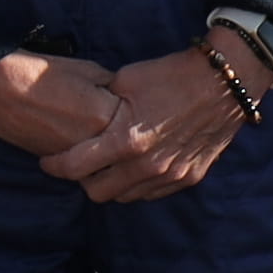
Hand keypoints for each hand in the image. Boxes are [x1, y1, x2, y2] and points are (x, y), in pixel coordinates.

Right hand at [0, 48, 135, 169]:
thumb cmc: (42, 72)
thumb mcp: (87, 69)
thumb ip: (112, 86)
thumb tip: (124, 96)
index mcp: (105, 114)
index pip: (134, 121)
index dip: (132, 111)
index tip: (133, 104)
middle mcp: (92, 141)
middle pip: (119, 145)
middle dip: (120, 134)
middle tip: (113, 120)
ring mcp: (73, 155)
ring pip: (100, 160)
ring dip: (102, 148)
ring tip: (93, 128)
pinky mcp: (54, 161)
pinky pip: (79, 162)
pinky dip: (81, 152)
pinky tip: (74, 134)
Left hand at [62, 49, 247, 205]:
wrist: (225, 82)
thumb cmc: (173, 75)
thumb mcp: (127, 79)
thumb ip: (101, 102)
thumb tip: (82, 110)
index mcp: (126, 140)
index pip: (75, 167)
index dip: (54, 166)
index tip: (48, 161)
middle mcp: (147, 166)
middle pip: (98, 193)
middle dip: (83, 180)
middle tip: (80, 164)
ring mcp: (170, 176)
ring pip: (126, 196)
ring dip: (113, 184)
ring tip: (109, 164)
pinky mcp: (189, 177)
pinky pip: (153, 192)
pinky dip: (139, 184)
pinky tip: (137, 165)